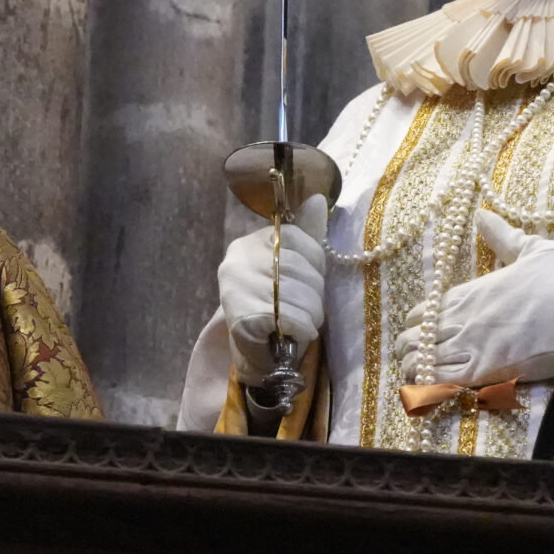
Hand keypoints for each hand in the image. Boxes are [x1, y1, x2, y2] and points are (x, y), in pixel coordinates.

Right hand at [216, 195, 328, 382]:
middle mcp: (237, 259)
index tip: (311, 284)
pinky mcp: (240, 316)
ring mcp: (236, 287)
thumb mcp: (296, 268)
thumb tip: (318, 199)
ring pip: (297, 293)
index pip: (297, 238)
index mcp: (250, 242)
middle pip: (298, 266)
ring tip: (301, 323)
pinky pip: (289, 316)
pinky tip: (293, 334)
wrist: (256, 354)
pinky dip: (301, 329)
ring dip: (311, 315)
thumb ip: (306, 235)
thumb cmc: (280, 307)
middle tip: (307, 310)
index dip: (315, 264)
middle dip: (314, 294)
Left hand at [394, 210, 553, 387]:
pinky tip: (432, 391)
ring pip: (423, 363)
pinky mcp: (490, 371)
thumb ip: (502, 235)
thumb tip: (481, 214)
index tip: (427, 331)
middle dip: (412, 349)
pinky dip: (432, 387)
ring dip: (418, 370)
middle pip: (416, 338)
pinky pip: (444, 382)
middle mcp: (466, 317)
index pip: (423, 310)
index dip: (419, 323)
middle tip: (423, 359)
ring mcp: (475, 344)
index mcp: (473, 290)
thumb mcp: (534, 248)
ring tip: (424, 378)